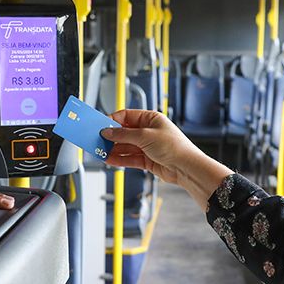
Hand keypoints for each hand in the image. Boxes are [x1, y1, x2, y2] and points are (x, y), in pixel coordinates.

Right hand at [101, 110, 232, 206]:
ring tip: (101, 152)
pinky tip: (110, 159)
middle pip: (124, 132)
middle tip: (97, 140)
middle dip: (111, 137)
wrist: (186, 167)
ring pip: (125, 146)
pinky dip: (119, 159)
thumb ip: (124, 135)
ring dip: (113, 150)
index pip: (126, 116)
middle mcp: (148, 131)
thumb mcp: (145, 136)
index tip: (100, 126)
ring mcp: (147, 146)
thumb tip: (108, 131)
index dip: (112, 121)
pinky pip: (129, 158)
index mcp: (150, 119)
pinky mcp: (147, 160)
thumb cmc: (174, 147)